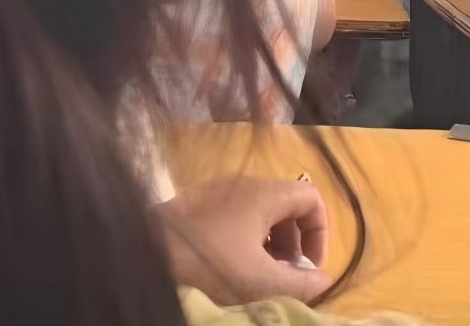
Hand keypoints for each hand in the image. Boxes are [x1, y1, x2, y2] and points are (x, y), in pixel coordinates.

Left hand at [158, 176, 330, 304]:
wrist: (145, 252)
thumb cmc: (209, 263)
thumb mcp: (260, 282)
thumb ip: (301, 284)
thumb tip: (324, 283)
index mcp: (263, 192)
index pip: (311, 197)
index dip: (320, 232)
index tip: (309, 266)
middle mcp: (242, 184)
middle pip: (286, 206)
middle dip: (294, 244)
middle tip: (286, 277)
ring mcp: (217, 192)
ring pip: (260, 213)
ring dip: (270, 245)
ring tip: (261, 276)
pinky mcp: (197, 205)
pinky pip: (236, 217)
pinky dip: (246, 241)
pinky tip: (234, 268)